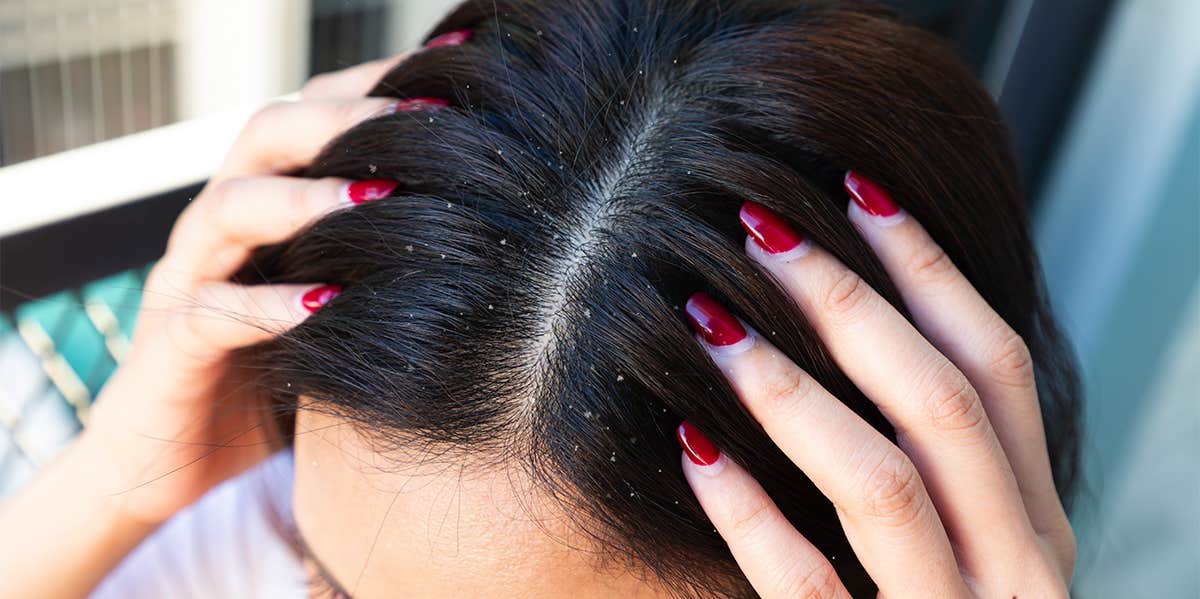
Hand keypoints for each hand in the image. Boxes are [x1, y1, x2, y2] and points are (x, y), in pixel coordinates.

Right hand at [82, 53, 411, 525]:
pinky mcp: (170, 348)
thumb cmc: (271, 373)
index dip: (368, 94)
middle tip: (417, 123)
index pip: (307, 118)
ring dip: (303, 199)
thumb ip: (374, 261)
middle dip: (340, 121)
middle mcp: (221, 229)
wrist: (175, 459)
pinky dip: (264, 306)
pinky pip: (208, 313)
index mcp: (262, 206)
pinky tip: (322, 306)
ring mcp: (189, 282)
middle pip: (265, 137)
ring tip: (377, 198)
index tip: (446, 92)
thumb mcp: (331, 306)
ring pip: (228, 208)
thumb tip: (483, 231)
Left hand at [676, 172, 1073, 596]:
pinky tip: (690, 447)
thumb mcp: (965, 545)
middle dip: (851, 305)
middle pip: (946, 404)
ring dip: (792, 391)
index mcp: (1036, 521)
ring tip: (709, 321)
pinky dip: (751, 511)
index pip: (997, 366)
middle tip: (760, 229)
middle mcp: (1022, 569)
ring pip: (887, 483)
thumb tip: (860, 320)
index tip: (854, 189)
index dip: (929, 268)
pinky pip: (811, 588)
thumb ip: (942, 462)